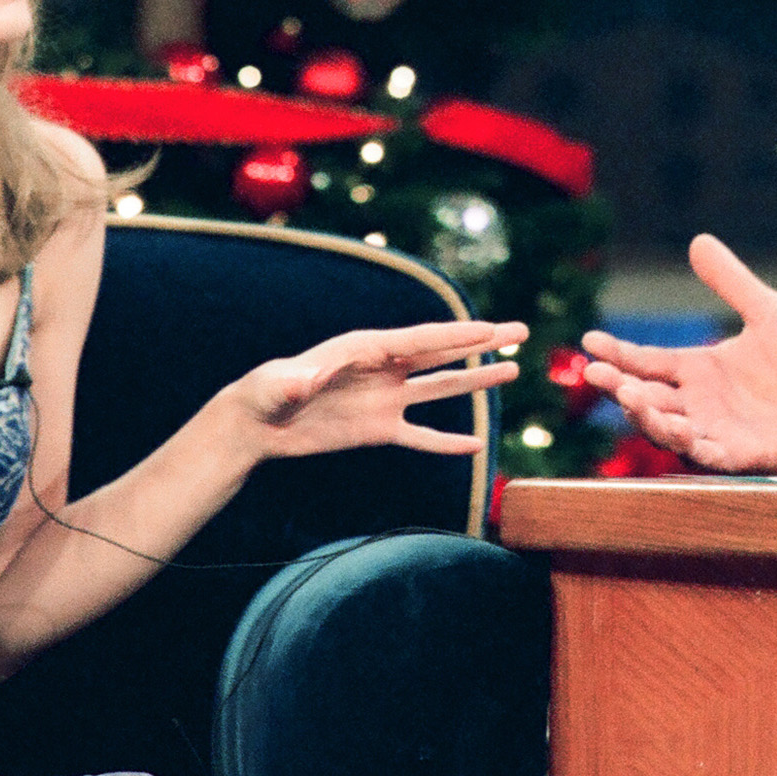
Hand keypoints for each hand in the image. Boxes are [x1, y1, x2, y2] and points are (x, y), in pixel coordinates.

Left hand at [235, 320, 525, 458]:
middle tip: (520, 332)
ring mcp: (385, 400)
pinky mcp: (378, 430)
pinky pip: (420, 436)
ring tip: (512, 371)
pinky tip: (475, 445)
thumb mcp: (277, 384)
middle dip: (481, 342)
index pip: (419, 341)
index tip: (492, 330)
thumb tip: (307, 378)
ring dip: (475, 380)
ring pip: (440, 389)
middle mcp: (383, 369)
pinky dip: (447, 442)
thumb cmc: (263, 394)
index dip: (457, 335)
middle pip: (441, 354)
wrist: (256, 425)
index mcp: (365, 349)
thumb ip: (296, 380)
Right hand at [579, 234, 776, 472]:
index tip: (590, 341)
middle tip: (597, 375)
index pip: (647, 360)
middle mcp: (700, 403)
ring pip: (667, 429)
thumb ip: (731, 281)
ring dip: (646, 416)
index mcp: (699, 370)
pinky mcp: (741, 456)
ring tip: (631, 397)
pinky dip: (690, 445)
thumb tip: (698, 240)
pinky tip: (678, 430)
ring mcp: (717, 431)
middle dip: (619, 387)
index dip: (618, 353)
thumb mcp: (767, 310)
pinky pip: (708, 454)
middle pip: (646, 397)